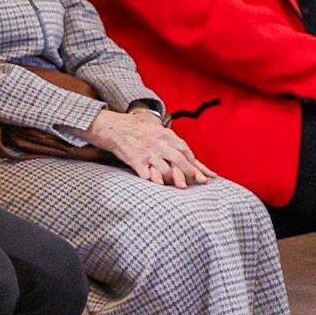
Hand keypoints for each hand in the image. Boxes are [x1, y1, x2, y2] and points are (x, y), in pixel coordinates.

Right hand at [88, 107, 207, 186]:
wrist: (112, 126)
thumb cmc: (134, 127)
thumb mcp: (154, 126)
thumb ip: (168, 138)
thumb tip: (182, 150)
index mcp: (165, 134)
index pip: (186, 150)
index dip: (196, 163)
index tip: (203, 173)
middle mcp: (158, 143)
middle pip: (179, 160)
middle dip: (190, 172)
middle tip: (198, 182)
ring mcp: (147, 152)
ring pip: (166, 169)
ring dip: (174, 179)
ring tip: (181, 187)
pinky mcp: (135, 160)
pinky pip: (147, 174)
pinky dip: (154, 181)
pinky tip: (160, 186)